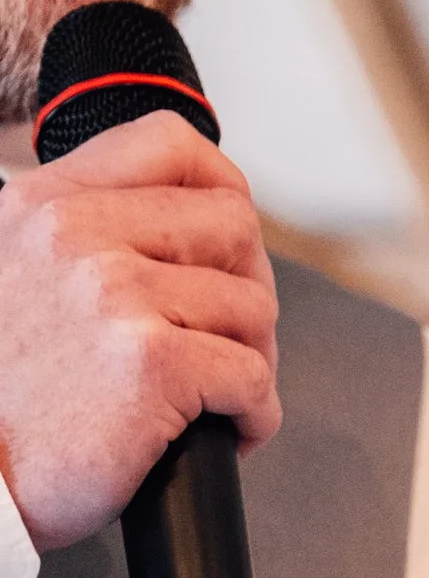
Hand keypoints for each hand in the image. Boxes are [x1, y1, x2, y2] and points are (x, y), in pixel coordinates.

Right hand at [0, 114, 281, 555]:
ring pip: (252, 306)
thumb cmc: (1, 401)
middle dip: (250, 289)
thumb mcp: (12, 274)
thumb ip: (75, 240)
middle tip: (228, 341)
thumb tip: (167, 232)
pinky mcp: (151, 364)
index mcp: (46, 204)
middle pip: (233, 225)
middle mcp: (78, 234)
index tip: (227, 248)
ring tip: (216, 398)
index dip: (223, 194)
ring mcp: (116, 295)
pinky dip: (255, 415)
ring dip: (254, 360)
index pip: (169, 145)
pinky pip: (252, 377)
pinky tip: (225, 432)